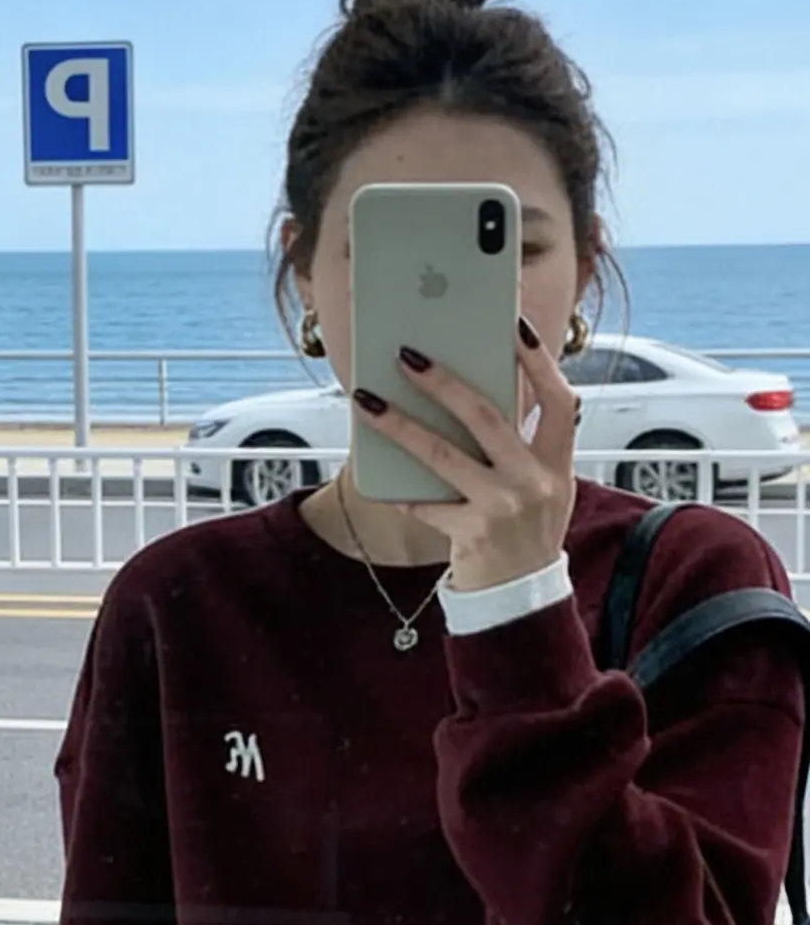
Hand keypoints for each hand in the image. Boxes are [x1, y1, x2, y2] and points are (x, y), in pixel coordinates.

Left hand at [352, 320, 579, 593]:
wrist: (522, 599)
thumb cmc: (526, 531)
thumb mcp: (541, 486)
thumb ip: (520, 445)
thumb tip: (467, 391)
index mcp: (558, 463)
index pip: (558, 400)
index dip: (539, 362)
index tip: (513, 325)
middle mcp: (537, 483)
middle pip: (488, 417)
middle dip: (444, 382)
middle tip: (407, 355)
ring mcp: (504, 510)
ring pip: (443, 455)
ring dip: (399, 424)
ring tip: (366, 399)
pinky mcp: (472, 535)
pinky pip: (425, 503)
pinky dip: (400, 488)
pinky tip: (374, 472)